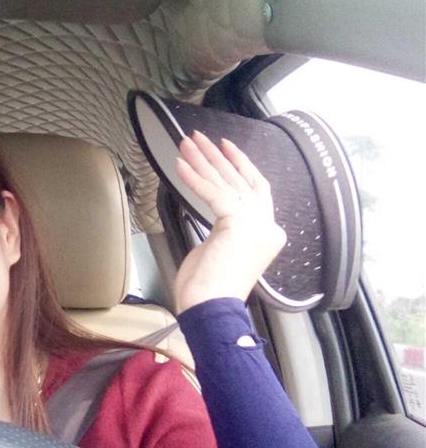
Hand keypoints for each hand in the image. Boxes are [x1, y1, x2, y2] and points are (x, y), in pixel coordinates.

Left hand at [174, 131, 285, 313]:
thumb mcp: (220, 251)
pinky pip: (212, 193)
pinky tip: (180, 164)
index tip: (224, 148)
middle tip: (200, 137)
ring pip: (226, 182)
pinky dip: (194, 178)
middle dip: (218, 157)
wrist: (211, 309)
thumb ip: (224, 230)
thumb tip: (216, 217)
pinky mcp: (238, 223)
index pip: (257, 190)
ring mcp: (257, 224)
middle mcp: (268, 226)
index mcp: (268, 234)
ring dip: (203, 160)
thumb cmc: (210, 289)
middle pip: (242, 180)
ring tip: (186, 143)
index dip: (241, 166)